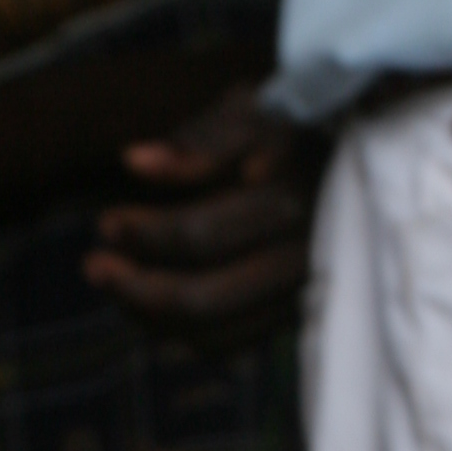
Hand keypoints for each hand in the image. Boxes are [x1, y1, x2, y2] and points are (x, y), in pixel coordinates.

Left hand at [82, 75, 316, 348]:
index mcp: (288, 196)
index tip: (105, 224)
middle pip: (204, 298)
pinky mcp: (296, 315)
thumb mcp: (253, 108)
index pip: (202, 236)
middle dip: (137, 289)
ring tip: (115, 286)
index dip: (145, 236)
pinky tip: (151, 307)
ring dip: (151, 318)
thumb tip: (134, 162)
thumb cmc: (294, 123)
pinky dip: (183, 333)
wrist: (358, 155)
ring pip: (215, 332)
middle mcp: (300, 254)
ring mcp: (301, 293)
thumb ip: (198, 137)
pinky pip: (231, 343)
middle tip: (92, 267)